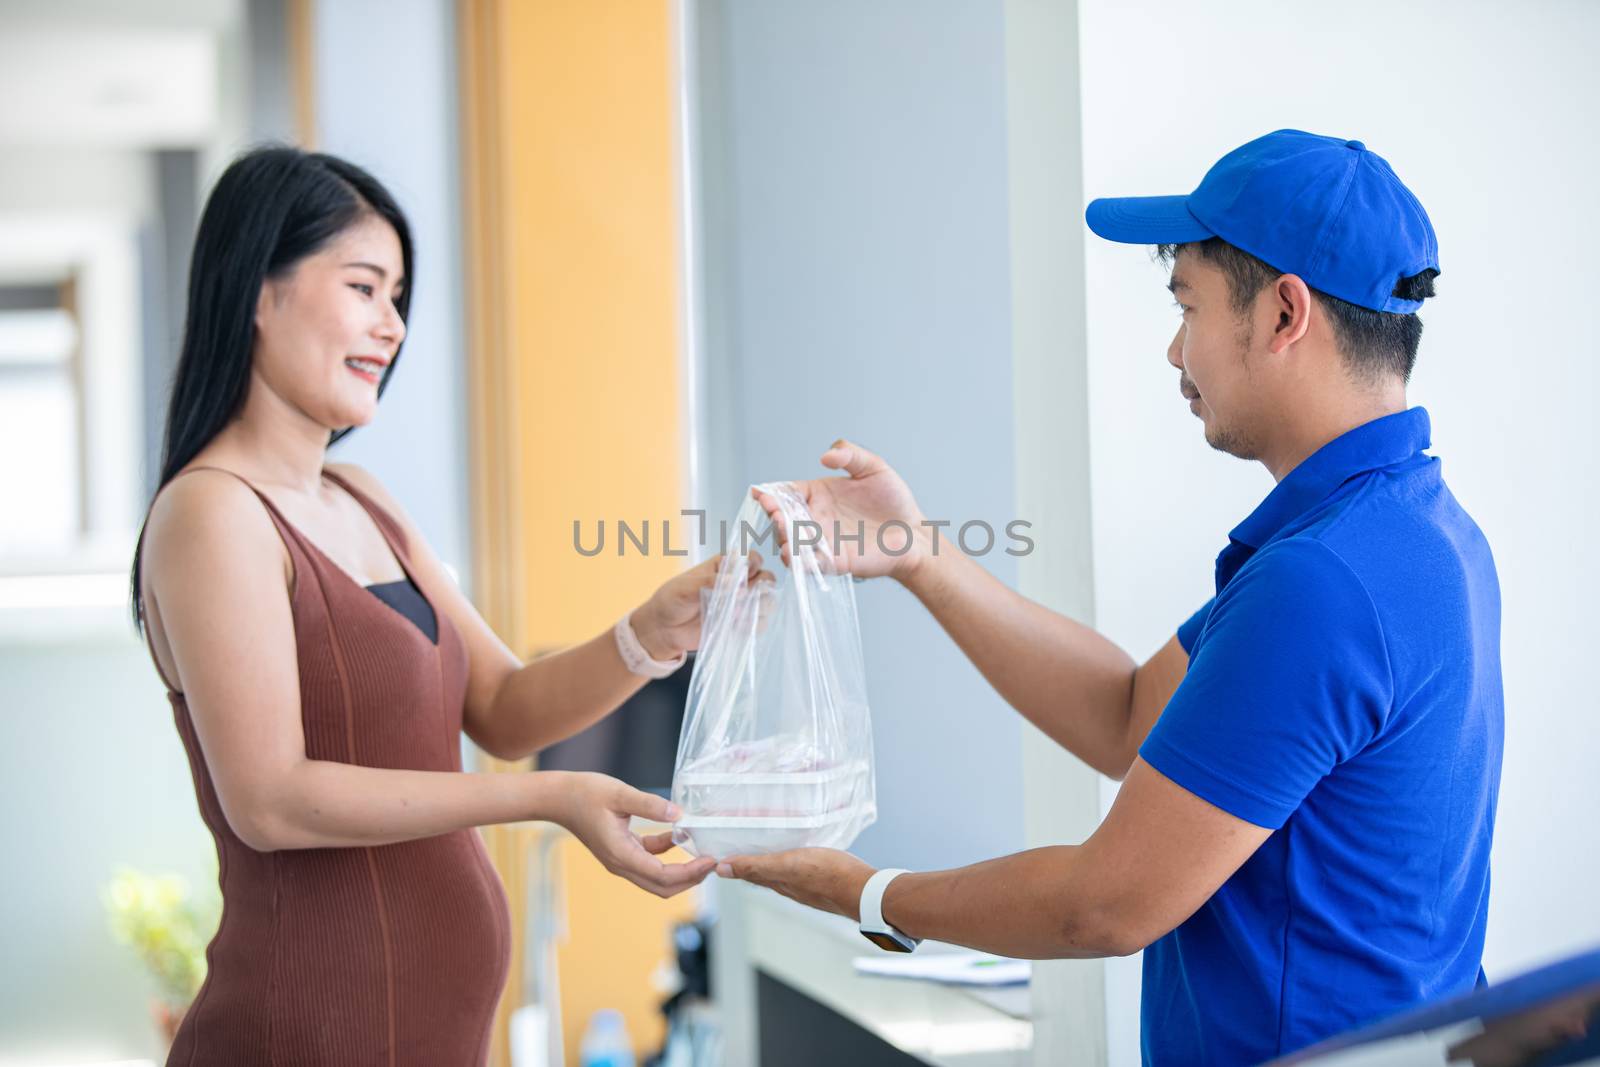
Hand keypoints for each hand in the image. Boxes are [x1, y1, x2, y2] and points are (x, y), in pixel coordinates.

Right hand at [552, 772, 715, 896]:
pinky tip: (679, 837)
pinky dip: (667, 855)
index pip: (663, 876)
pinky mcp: (621, 852)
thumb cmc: (584, 794)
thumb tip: (678, 815)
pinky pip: (649, 861)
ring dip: (681, 870)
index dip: (691, 872)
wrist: (558, 798)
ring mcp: (621, 860)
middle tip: (712, 862)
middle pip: (663, 886)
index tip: (711, 860)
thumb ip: (650, 805)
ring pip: (657, 878)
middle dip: (690, 879)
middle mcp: (621, 864)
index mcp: (621, 855)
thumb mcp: (619, 793)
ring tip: (702, 853)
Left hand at [633, 550, 771, 659]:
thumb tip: (736, 584)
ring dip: (758, 608)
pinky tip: (735, 626)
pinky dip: (753, 625)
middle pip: (766, 579)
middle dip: (760, 589)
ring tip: (736, 615)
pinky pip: (760, 623)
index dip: (754, 565)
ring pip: (768, 601)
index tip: (744, 576)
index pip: (752, 558)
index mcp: (725, 566)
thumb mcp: (685, 588)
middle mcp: (738, 583)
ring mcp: (741, 604)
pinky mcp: (740, 623)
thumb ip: (710, 583)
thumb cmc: (671, 600)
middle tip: (742, 599)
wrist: (663, 630)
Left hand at [716, 848, 876, 920]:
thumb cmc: (827, 875)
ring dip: (772, 859)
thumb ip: (756, 865)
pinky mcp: (823, 880)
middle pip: (764, 872)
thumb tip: (722, 868)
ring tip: (767, 842)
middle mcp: (789, 886)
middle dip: (751, 859)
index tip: (723, 852)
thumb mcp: (786, 865)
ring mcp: (807, 885)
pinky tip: (800, 851)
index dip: (734, 863)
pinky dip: (793, 859)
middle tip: (742, 842)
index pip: (748, 872)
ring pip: (782, 871)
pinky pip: (801, 869)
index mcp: (777, 882)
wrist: (863, 890)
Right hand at [752, 439, 927, 582]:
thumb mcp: (874, 467)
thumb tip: (825, 456)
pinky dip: (799, 562)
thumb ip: (850, 455)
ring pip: (791, 542)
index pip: (786, 492)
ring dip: (784, 538)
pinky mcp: (833, 562)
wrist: (913, 532)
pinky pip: (810, 565)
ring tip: (786, 532)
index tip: (762, 493)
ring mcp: (822, 542)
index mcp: (817, 494)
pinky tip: (794, 555)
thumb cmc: (894, 500)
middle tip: (775, 512)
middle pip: (783, 518)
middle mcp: (814, 518)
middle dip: (774, 515)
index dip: (771, 493)